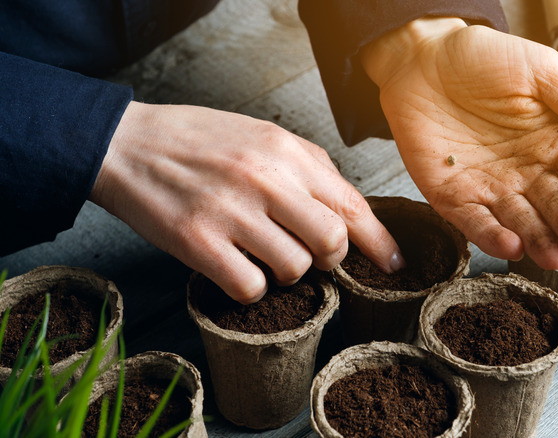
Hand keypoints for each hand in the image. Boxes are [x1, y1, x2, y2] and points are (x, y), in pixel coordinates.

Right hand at [90, 102, 403, 302]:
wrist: (126, 145)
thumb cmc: (198, 142)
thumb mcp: (261, 135)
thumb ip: (309, 168)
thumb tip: (351, 210)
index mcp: (286, 151)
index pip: (351, 204)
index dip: (379, 241)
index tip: (393, 263)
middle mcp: (265, 180)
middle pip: (332, 241)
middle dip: (330, 257)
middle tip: (312, 254)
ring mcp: (232, 213)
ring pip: (294, 268)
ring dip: (286, 272)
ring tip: (263, 253)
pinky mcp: (199, 243)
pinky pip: (251, 287)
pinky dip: (251, 287)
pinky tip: (236, 267)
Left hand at [361, 18, 557, 270]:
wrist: (423, 57)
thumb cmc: (484, 58)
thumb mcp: (541, 72)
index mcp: (554, 142)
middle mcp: (526, 171)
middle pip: (554, 205)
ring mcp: (491, 186)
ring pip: (520, 221)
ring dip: (537, 241)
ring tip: (553, 256)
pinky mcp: (454, 195)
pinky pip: (474, 221)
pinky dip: (491, 236)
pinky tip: (511, 246)